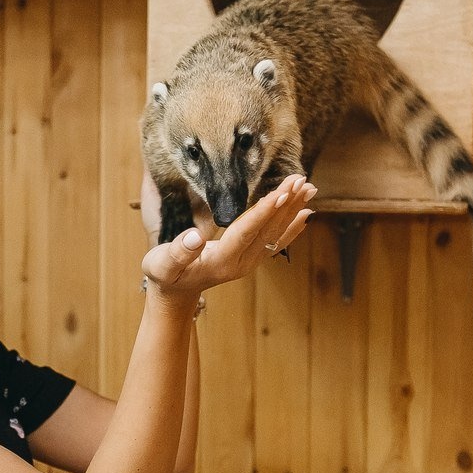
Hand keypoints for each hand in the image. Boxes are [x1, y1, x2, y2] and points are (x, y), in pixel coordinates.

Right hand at [141, 174, 314, 297]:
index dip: (264, 211)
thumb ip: (178, 251)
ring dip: (292, 210)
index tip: (282, 192)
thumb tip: (194, 236)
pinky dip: (293, 227)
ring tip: (309, 187)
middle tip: (301, 179)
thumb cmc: (165, 275)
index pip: (247, 231)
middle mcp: (242, 263)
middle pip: (267, 229)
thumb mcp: (163, 264)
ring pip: (275, 233)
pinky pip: (276, 242)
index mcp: (221, 261)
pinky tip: (306, 213)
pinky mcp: (251, 259)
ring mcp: (249, 262)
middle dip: (285, 203)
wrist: (175, 293)